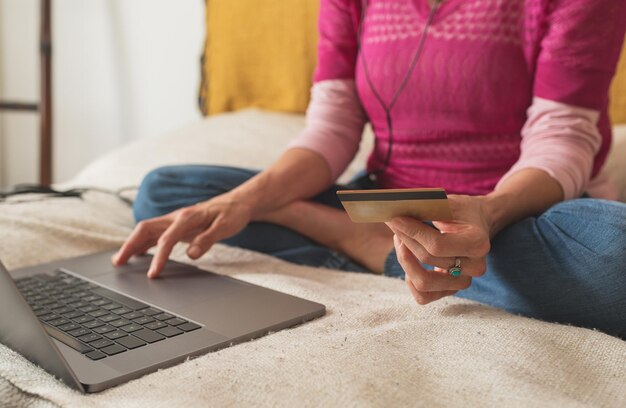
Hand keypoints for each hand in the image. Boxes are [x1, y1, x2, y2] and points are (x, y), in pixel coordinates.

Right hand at [112, 193, 253, 277]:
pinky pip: (156, 233)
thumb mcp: (225, 227)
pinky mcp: (178, 225)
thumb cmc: (232, 213)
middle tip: (117, 263)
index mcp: (187, 217)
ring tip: (120, 260)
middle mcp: (177, 217)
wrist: (238, 202)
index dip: (158, 257)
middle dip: (130, 245)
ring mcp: (175, 220)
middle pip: (145, 229)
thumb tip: (191, 254)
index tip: (152, 274)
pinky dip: (144, 243)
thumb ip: (207, 239)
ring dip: (132, 244)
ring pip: (147, 231)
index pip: (167, 239)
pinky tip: (138, 254)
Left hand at [385, 195, 490, 304]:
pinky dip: (410, 279)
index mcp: (477, 243)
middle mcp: (475, 267)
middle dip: (405, 239)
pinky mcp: (451, 291)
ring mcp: (464, 282)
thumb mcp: (447, 203)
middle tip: (393, 223)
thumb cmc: (458, 211)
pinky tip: (408, 258)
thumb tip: (395, 212)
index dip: (412, 232)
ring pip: (423, 282)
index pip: (437, 245)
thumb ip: (426, 208)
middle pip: (427, 259)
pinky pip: (423, 296)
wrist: (475, 224)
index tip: (395, 219)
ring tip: (400, 240)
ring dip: (405, 260)